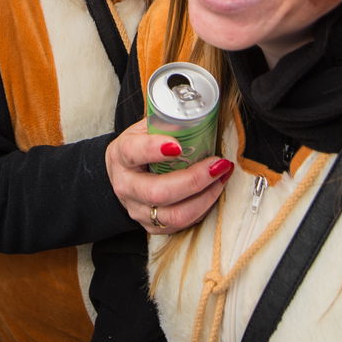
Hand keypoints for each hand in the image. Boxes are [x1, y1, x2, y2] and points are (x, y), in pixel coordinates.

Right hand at [105, 118, 232, 234]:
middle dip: (194, 179)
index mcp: (121, 156)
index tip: (176, 145)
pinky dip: (203, 207)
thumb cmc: (137, 150)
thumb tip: (198, 115)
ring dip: (205, 196)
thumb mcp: (142, 131)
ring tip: (220, 177)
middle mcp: (126, 186)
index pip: (133, 152)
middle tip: (217, 164)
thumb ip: (164, 124)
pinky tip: (213, 190)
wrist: (120, 176)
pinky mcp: (152, 226)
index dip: (153, 149)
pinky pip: (182, 224)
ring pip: (175, 214)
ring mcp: (138, 210)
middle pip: (158, 191)